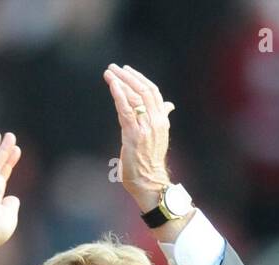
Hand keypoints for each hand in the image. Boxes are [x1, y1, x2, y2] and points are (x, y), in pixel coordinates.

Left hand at [103, 64, 174, 210]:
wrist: (150, 183)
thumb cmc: (150, 163)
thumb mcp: (158, 137)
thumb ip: (161, 118)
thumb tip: (169, 105)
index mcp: (162, 121)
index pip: (153, 92)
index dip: (140, 78)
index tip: (127, 70)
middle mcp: (157, 121)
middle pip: (144, 91)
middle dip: (128, 76)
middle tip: (114, 67)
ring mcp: (146, 128)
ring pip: (134, 97)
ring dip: (120, 82)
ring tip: (108, 73)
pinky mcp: (134, 135)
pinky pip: (126, 110)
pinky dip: (118, 95)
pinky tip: (112, 85)